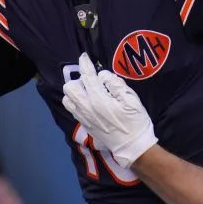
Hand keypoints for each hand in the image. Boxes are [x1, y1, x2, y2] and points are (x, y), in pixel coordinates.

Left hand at [61, 53, 157, 167]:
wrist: (132, 146)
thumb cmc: (135, 121)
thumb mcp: (132, 100)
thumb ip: (116, 84)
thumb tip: (104, 76)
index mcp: (99, 99)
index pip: (87, 76)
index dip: (85, 64)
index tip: (84, 57)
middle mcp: (87, 108)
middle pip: (70, 87)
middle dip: (79, 80)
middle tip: (92, 81)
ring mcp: (84, 117)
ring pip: (67, 99)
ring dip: (75, 92)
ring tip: (88, 92)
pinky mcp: (84, 124)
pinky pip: (72, 109)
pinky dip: (76, 102)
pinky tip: (88, 102)